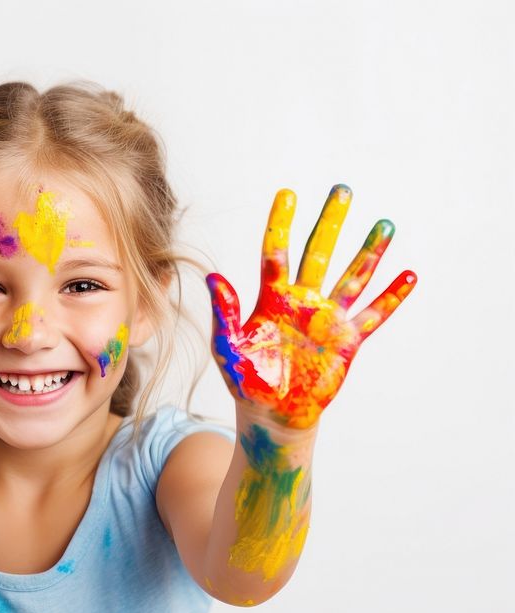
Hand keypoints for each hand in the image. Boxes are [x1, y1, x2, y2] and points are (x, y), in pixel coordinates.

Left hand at [206, 185, 415, 428]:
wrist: (271, 413)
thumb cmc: (246, 380)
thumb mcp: (227, 346)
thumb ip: (225, 311)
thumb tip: (212, 276)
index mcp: (271, 298)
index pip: (276, 252)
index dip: (281, 224)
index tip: (288, 193)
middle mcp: (302, 301)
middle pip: (319, 253)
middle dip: (331, 222)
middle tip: (342, 190)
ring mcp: (327, 319)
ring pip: (352, 277)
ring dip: (369, 252)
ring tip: (385, 224)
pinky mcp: (346, 341)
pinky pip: (373, 315)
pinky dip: (392, 297)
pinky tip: (409, 276)